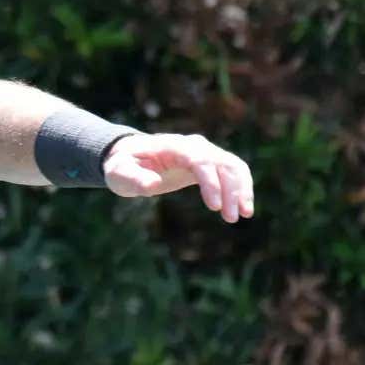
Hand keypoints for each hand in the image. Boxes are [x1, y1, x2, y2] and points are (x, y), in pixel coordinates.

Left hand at [103, 133, 254, 222]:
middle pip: (221, 163)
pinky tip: (245, 207)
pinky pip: (232, 171)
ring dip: (241, 189)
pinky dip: (241, 186)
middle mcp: (193, 145)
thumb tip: (152, 185)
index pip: (199, 160)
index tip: (214, 207)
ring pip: (232, 166)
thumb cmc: (122, 165)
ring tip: (244, 215)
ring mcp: (203, 152)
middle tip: (232, 219)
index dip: (210, 182)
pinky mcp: (207, 163)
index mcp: (173, 146)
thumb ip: (133, 177)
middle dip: (231, 190)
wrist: (129, 156)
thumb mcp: (119, 173)